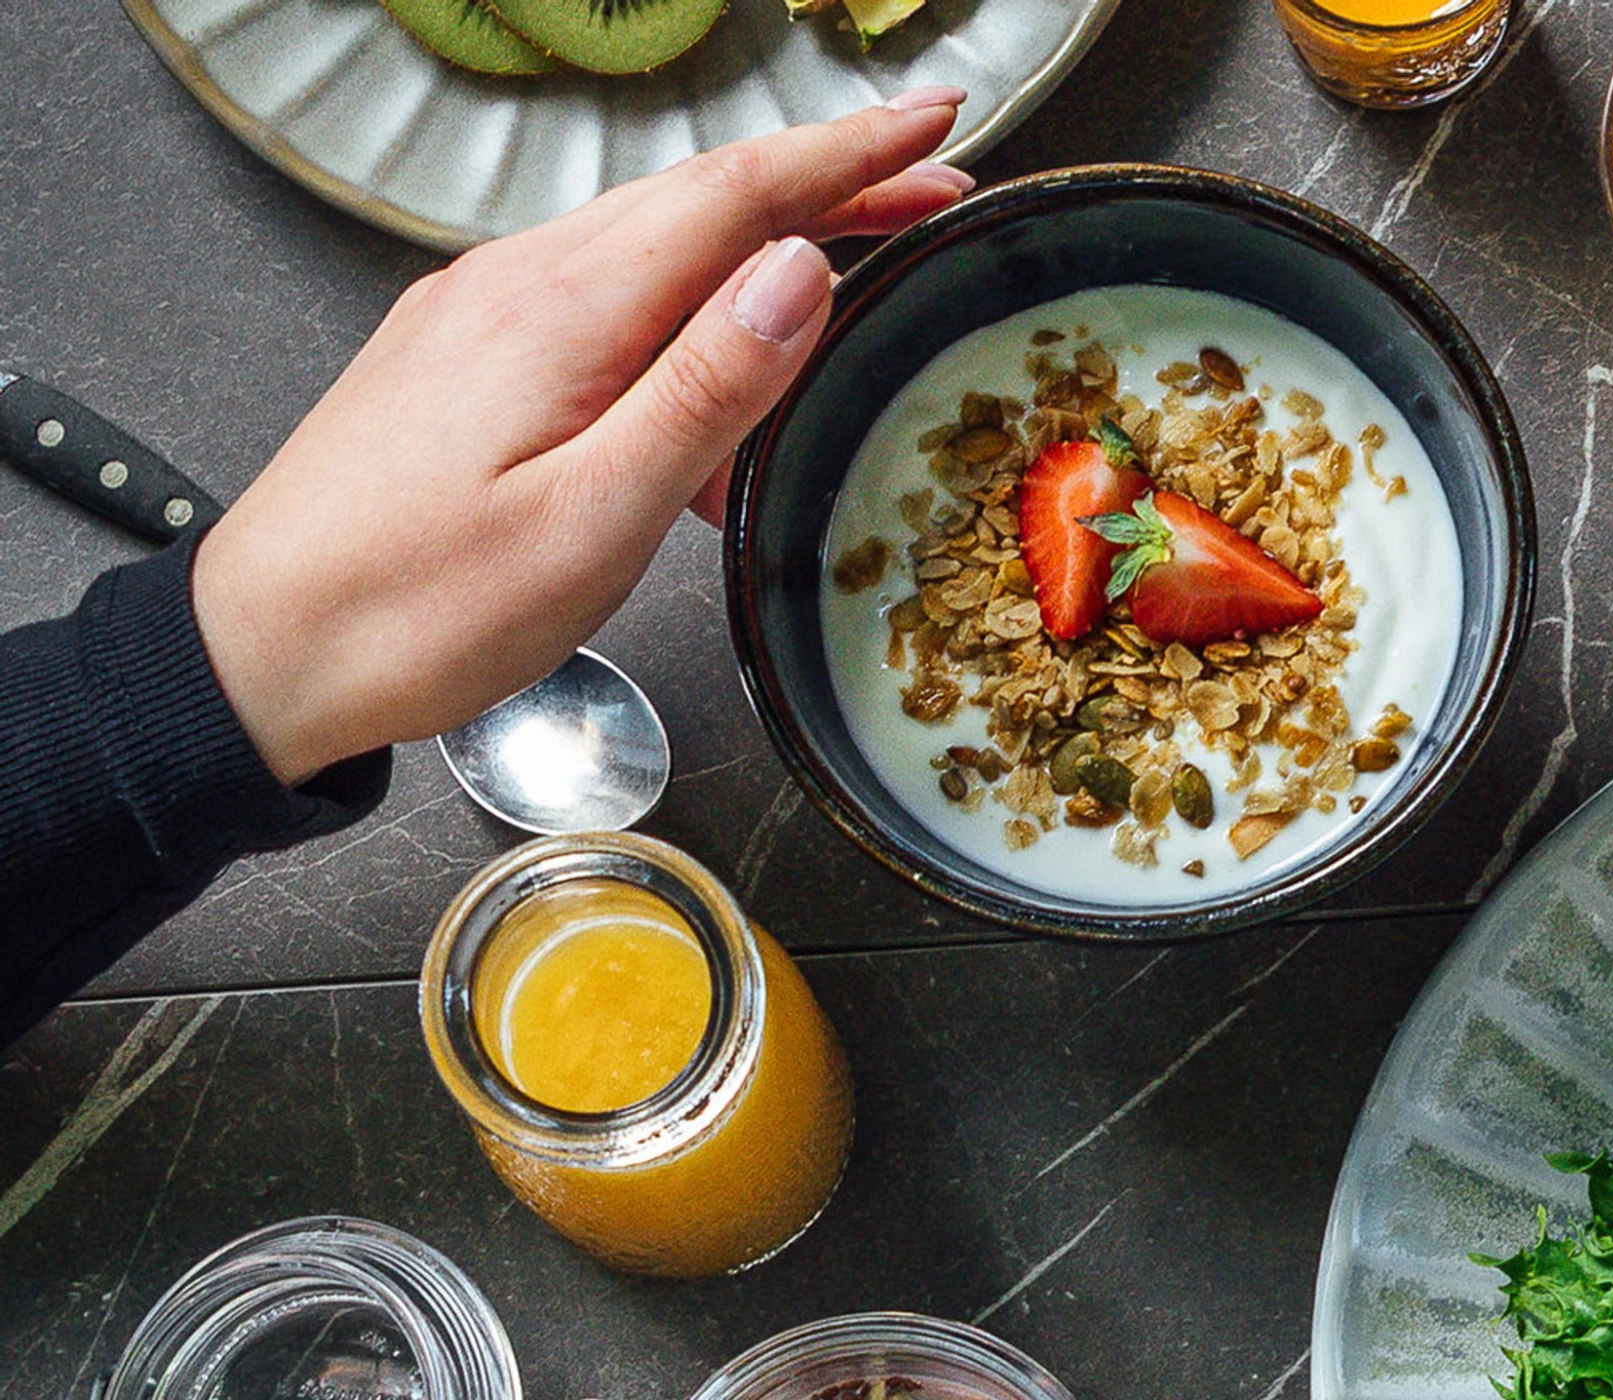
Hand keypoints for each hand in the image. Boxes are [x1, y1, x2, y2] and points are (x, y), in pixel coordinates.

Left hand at [191, 95, 976, 785]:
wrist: (261, 649)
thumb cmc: (418, 608)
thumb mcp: (594, 520)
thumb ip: (706, 390)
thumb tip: (801, 272)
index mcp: (562, 313)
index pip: (736, 195)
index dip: (849, 152)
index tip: (936, 123)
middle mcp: (515, 284)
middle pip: (698, 200)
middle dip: (826, 181)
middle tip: (928, 183)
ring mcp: (481, 313)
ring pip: (648, 242)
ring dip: (758, 240)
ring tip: (848, 268)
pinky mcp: (461, 355)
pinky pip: (598, 295)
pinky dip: (684, 303)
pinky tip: (713, 365)